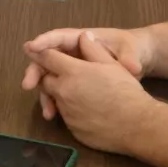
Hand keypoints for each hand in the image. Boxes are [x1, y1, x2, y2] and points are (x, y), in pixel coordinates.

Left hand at [25, 32, 158, 154]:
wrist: (137, 125)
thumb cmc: (126, 91)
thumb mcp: (111, 64)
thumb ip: (93, 49)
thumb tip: (84, 36)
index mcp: (72, 72)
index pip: (47, 58)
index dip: (39, 52)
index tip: (31, 48)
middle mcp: (64, 92)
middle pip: (46, 80)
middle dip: (49, 75)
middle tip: (61, 73)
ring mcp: (67, 113)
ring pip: (56, 99)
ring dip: (61, 93)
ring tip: (80, 92)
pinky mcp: (72, 130)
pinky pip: (66, 116)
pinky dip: (71, 110)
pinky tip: (87, 109)